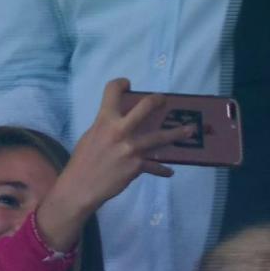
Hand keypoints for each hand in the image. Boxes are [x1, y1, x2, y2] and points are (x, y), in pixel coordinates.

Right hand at [37, 78, 192, 249]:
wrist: (80, 187)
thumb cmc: (81, 162)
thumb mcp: (90, 137)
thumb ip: (106, 127)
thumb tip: (120, 124)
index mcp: (104, 121)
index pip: (112, 91)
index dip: (121, 83)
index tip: (127, 85)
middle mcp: (119, 131)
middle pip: (145, 107)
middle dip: (158, 101)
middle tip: (164, 101)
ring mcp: (131, 148)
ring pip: (161, 137)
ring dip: (178, 133)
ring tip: (189, 130)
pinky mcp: (137, 166)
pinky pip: (155, 166)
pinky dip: (162, 169)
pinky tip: (168, 170)